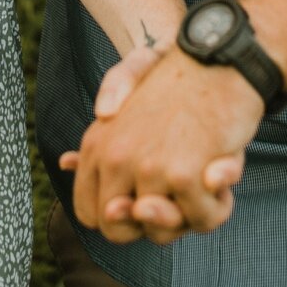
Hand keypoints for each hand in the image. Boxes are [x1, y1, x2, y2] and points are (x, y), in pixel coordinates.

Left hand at [60, 46, 252, 246]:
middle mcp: (115, 158)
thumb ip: (95, 139)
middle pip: (120, 232)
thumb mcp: (127, 98)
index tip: (148, 199)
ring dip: (190, 215)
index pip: (91, 214)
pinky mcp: (183, 172)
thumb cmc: (176, 77)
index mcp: (97, 144)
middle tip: (179, 193)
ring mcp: (147, 167)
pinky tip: (221, 169)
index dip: (121, 218)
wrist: (218, 54)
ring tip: (204, 175)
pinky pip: (200, 219)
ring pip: (164, 232)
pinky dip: (217, 204)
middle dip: (152, 225)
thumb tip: (65, 163)